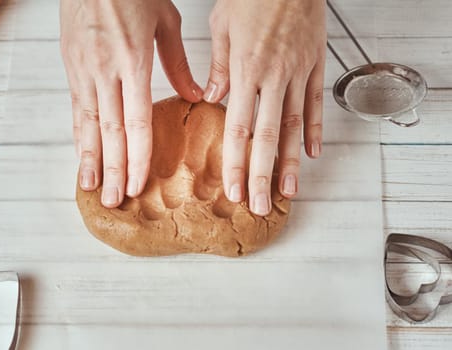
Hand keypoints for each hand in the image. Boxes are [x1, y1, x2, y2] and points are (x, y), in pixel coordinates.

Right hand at [60, 0, 202, 207]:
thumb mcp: (165, 20)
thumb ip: (179, 63)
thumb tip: (194, 95)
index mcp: (133, 60)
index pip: (136, 121)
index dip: (138, 156)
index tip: (139, 184)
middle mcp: (105, 70)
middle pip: (110, 131)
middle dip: (114, 169)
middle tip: (115, 201)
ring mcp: (84, 70)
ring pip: (88, 124)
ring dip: (91, 159)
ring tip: (93, 188)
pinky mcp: (71, 67)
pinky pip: (76, 108)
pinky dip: (78, 135)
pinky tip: (81, 155)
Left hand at [203, 0, 325, 215]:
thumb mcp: (222, 26)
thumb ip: (218, 67)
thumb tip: (212, 98)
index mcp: (246, 70)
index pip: (238, 128)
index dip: (235, 163)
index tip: (233, 190)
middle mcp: (274, 78)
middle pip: (267, 137)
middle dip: (262, 175)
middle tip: (259, 205)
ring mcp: (299, 74)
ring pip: (294, 127)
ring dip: (291, 162)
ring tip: (288, 192)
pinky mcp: (317, 66)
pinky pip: (316, 104)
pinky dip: (314, 130)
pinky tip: (312, 153)